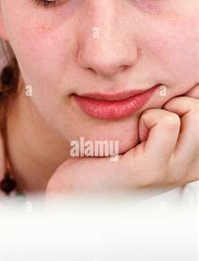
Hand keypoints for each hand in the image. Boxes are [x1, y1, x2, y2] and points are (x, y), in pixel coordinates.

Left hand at [45, 83, 198, 199]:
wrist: (74, 186)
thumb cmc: (108, 152)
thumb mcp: (146, 126)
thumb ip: (170, 106)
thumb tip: (189, 74)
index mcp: (196, 157)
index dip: (184, 97)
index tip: (156, 115)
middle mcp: (193, 166)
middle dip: (173, 101)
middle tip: (143, 123)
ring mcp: (175, 171)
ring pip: (193, 111)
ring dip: (158, 110)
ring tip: (137, 130)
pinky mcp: (151, 170)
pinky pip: (166, 122)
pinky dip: (145, 119)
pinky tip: (129, 138)